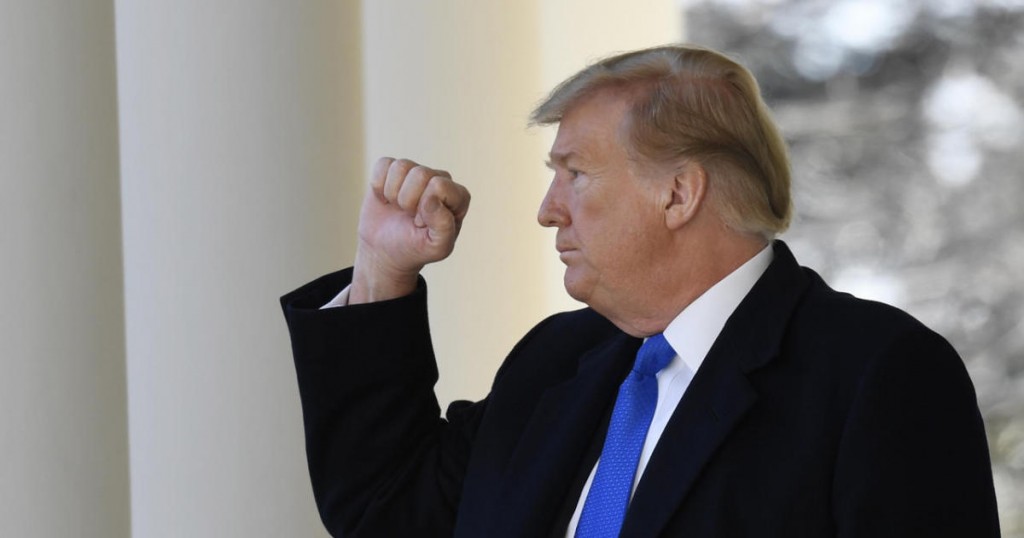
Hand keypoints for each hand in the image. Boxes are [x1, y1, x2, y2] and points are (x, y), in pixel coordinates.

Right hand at [350, 157, 470, 303]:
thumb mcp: (436, 247)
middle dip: (407, 200)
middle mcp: (440, 179)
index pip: (440, 186)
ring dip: (392, 194)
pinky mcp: (393, 169)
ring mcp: (416, 172)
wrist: (384, 251)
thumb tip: (431, 198)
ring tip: (398, 208)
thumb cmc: (414, 249)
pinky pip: (383, 164)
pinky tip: (386, 199)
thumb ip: (444, 227)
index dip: (424, 208)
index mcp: (459, 197)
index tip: (421, 224)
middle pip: (420, 174)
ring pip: (401, 167)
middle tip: (409, 216)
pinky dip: (378, 186)